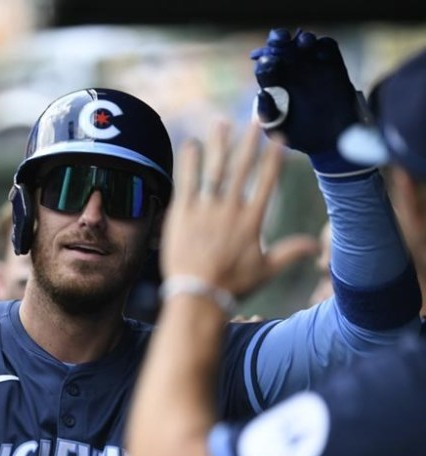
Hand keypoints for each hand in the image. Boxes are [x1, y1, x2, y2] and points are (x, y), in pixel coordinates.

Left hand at [161, 121, 319, 297]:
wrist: (197, 294)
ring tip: (222, 124)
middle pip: (241, 168)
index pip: (266, 182)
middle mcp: (230, 209)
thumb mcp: (266, 269)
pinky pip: (186, 181)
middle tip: (254, 119)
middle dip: (249, 142)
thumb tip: (315, 246)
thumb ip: (289, 252)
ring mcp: (205, 209)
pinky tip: (192, 145)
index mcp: (251, 220)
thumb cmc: (232, 285)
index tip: (279, 140)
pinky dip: (190, 162)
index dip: (273, 159)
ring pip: (214, 169)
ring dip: (220, 145)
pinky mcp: (182, 213)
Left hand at [250, 28, 366, 173]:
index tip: (266, 61)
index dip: (264, 60)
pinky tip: (320, 54)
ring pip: (304, 43)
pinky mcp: (333, 65)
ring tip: (303, 44)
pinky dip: (324, 46)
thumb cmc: (299, 136)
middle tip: (280, 39)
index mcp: (273, 84)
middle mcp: (290, 71)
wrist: (331, 141)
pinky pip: (328, 47)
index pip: (264, 65)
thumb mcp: (278, 129)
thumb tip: (260, 94)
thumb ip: (267, 114)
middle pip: (281, 47)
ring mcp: (312, 66)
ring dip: (303, 39)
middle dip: (279, 40)